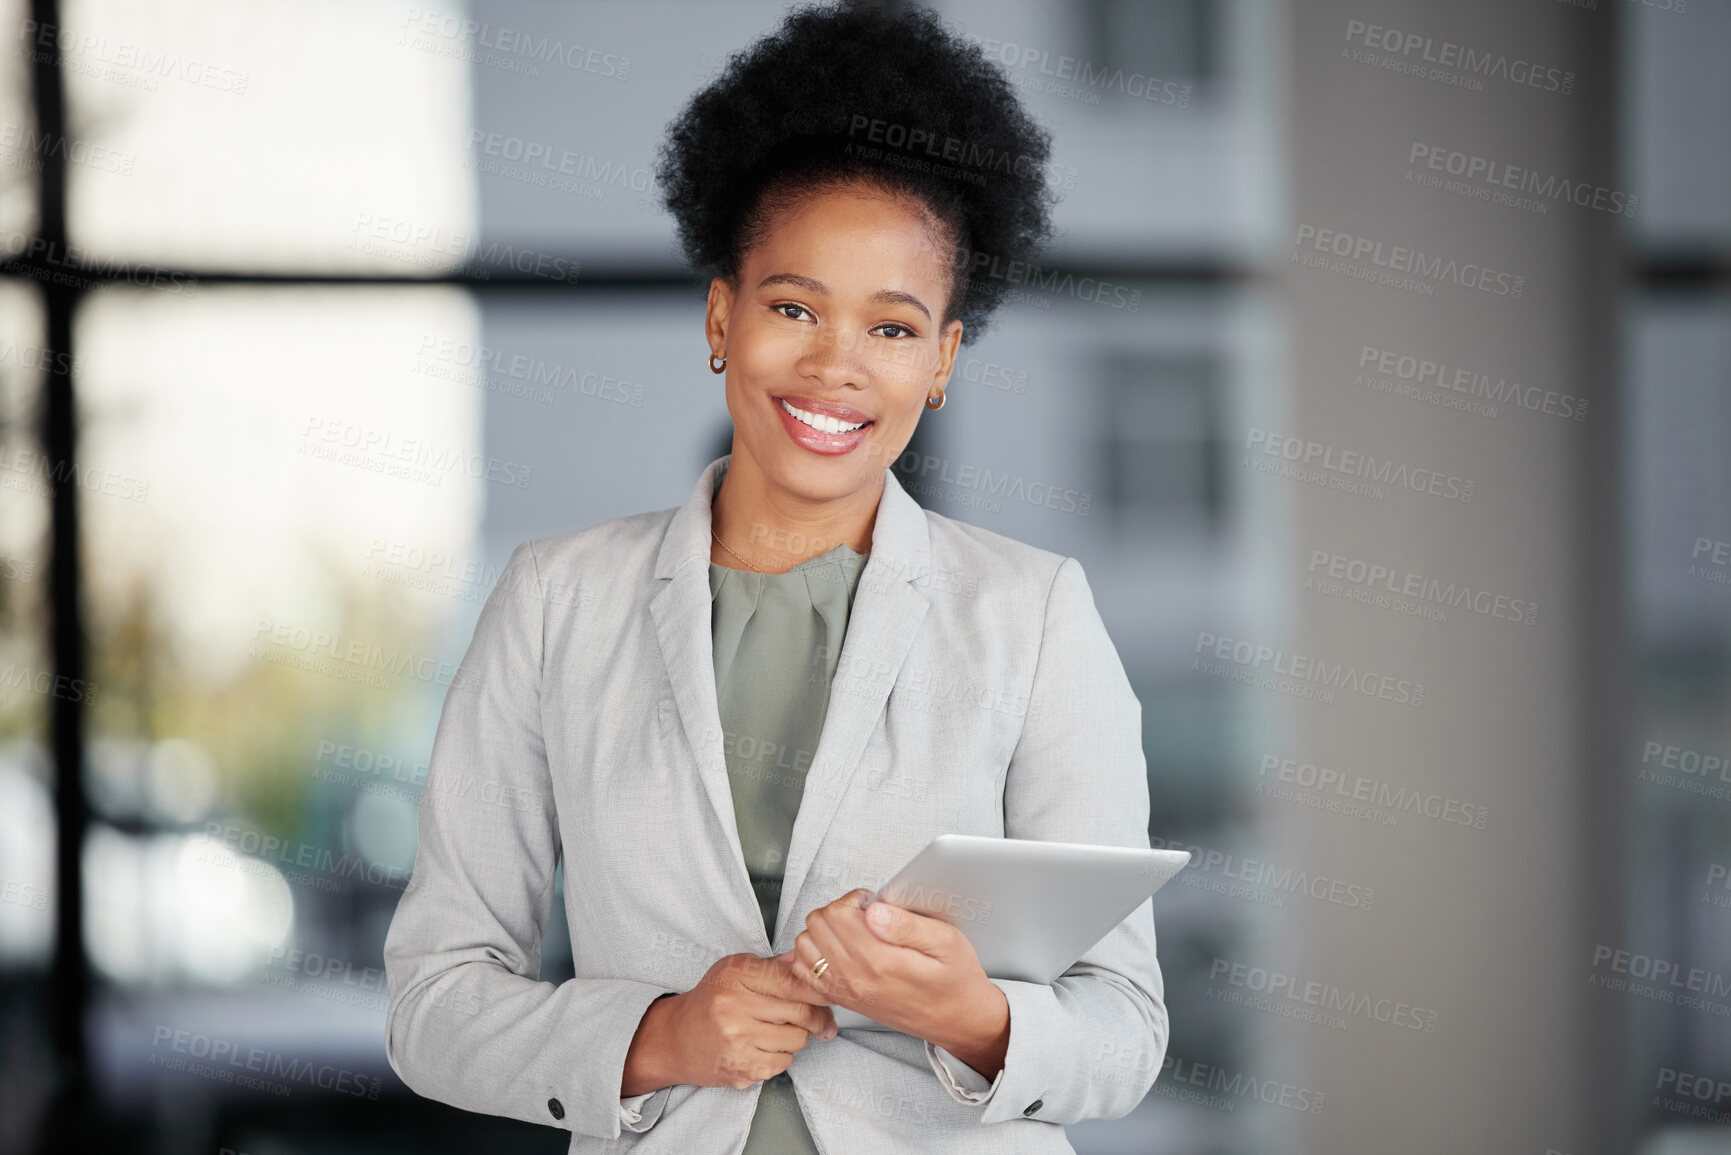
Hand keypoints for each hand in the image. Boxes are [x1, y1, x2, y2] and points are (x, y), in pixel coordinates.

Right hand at [630, 952, 838, 1091]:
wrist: (674, 1039)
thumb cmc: (709, 1001)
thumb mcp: (734, 970)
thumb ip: (771, 966)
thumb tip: (805, 958)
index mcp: (737, 976)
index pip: (793, 981)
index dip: (818, 989)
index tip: (830, 994)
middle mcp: (735, 1007)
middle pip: (801, 1011)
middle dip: (819, 1018)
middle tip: (823, 1021)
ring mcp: (737, 1041)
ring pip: (796, 1040)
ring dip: (796, 1037)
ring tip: (778, 1031)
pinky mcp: (739, 1068)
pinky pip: (782, 1063)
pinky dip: (781, 1057)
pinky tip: (764, 1048)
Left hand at [786, 889, 1008, 1072]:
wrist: (957, 1019)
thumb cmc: (954, 981)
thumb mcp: (947, 942)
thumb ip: (907, 924)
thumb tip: (873, 910)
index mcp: (880, 961)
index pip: (838, 914)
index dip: (854, 898)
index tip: (872, 902)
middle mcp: (857, 978)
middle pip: (817, 925)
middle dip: (838, 910)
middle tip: (862, 914)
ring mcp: (846, 991)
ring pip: (805, 946)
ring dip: (823, 930)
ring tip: (851, 930)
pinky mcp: (843, 1000)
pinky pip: (805, 973)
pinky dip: (813, 955)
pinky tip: (837, 949)